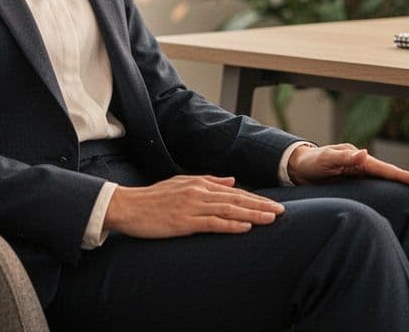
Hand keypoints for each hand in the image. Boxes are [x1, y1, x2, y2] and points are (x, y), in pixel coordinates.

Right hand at [103, 175, 285, 238]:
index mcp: (199, 184)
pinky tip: (245, 228)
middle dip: (261, 205)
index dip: (256, 198)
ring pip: (229, 210)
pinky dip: (231, 225)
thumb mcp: (181, 184)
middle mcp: (199, 192)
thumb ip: (208, 181)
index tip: (273, 205)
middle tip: (281, 211)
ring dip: (252, 214)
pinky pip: (212, 223)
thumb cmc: (153, 198)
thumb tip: (231, 181)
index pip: (234, 192)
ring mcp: (192, 206)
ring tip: (271, 219)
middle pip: (236, 199)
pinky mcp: (184, 221)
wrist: (127, 206)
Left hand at [287, 143, 408, 187]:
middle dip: (405, 178)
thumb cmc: (311, 162)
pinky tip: (392, 195)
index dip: (402, 176)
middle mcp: (360, 163)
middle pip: (387, 173)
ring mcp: (357, 171)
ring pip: (381, 178)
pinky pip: (372, 183)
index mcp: (357, 159)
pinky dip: (384, 186)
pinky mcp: (352, 179)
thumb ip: (343, 157)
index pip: (384, 169)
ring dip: (397, 183)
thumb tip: (365, 153)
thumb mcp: (324, 159)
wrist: (298, 166)